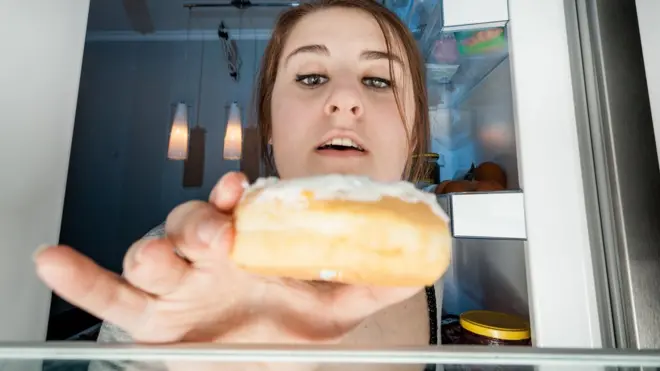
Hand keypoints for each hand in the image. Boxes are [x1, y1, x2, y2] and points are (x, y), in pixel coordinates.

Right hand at [34, 172, 422, 343]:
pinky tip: (52, 260)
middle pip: (185, 223)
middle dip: (197, 224)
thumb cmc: (284, 331)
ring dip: (153, 248)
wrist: (257, 366)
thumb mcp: (333, 309)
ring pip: (147, 251)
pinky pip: (106, 293)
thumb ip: (370, 282)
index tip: (238, 188)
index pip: (231, 208)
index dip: (229, 195)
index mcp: (246, 246)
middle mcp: (206, 258)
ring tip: (167, 259)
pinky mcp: (146, 318)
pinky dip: (78, 277)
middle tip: (218, 234)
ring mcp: (173, 285)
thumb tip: (416, 262)